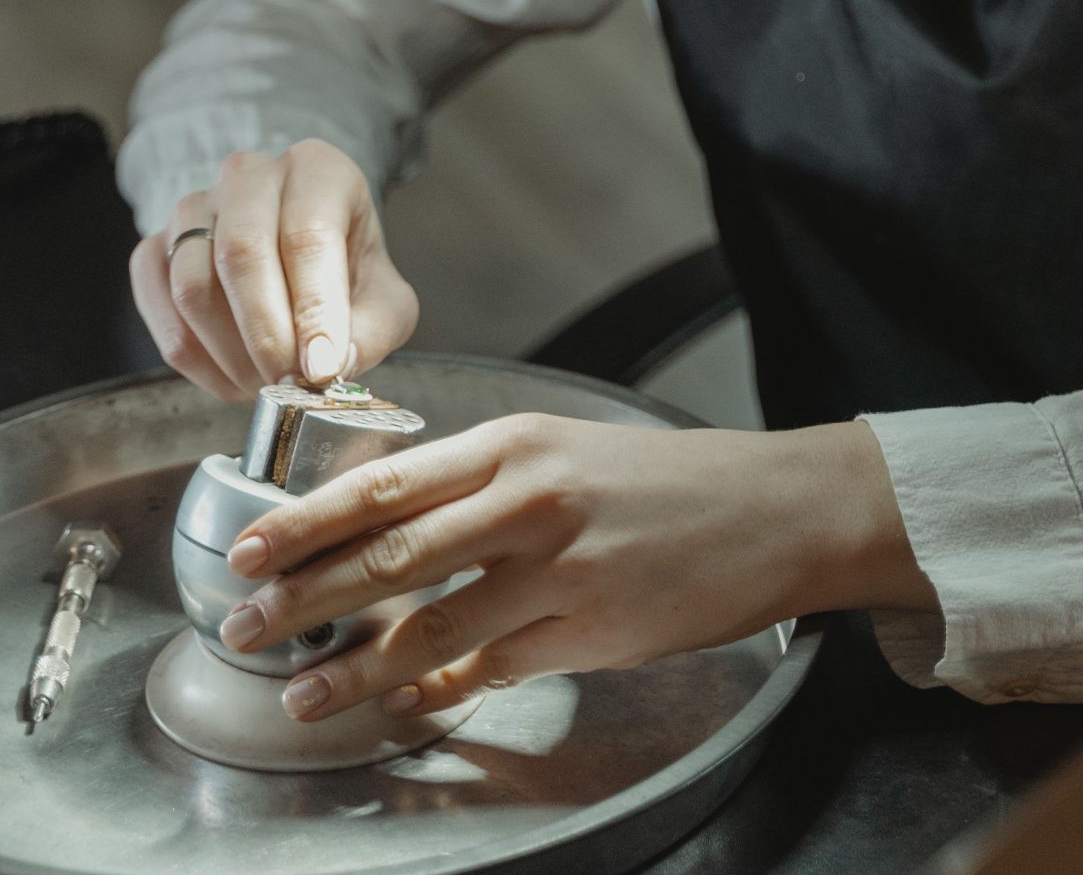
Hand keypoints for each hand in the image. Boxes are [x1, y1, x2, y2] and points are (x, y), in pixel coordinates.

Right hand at [129, 140, 417, 400]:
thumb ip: (372, 330)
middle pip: (242, 251)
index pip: (308, 233)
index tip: (321, 367)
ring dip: (230, 353)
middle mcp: (249, 175)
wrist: (296, 262)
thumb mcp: (384, 300)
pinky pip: (160, 308)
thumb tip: (331, 365)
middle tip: (288, 383)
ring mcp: (192, 208)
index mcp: (317, 169)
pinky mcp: (154, 247)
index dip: (314, 308)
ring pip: (193, 286)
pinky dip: (194, 358)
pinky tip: (231, 373)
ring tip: (266, 383)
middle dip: (265, 333)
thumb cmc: (345, 275)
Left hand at [217, 413, 935, 718]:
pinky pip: (490, 669)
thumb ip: (484, 486)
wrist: (773, 509)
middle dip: (303, 596)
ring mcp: (559, 571)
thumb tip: (395, 530)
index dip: (306, 521)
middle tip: (241, 624)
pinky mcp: (587, 632)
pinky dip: (436, 692)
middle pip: (390, 554)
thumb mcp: (567, 453)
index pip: (386, 483)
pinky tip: (401, 706)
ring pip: (429, 627)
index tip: (245, 549)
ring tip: (300, 695)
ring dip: (352, 667)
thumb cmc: (668, 480)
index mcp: (517, 443)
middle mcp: (530, 499)